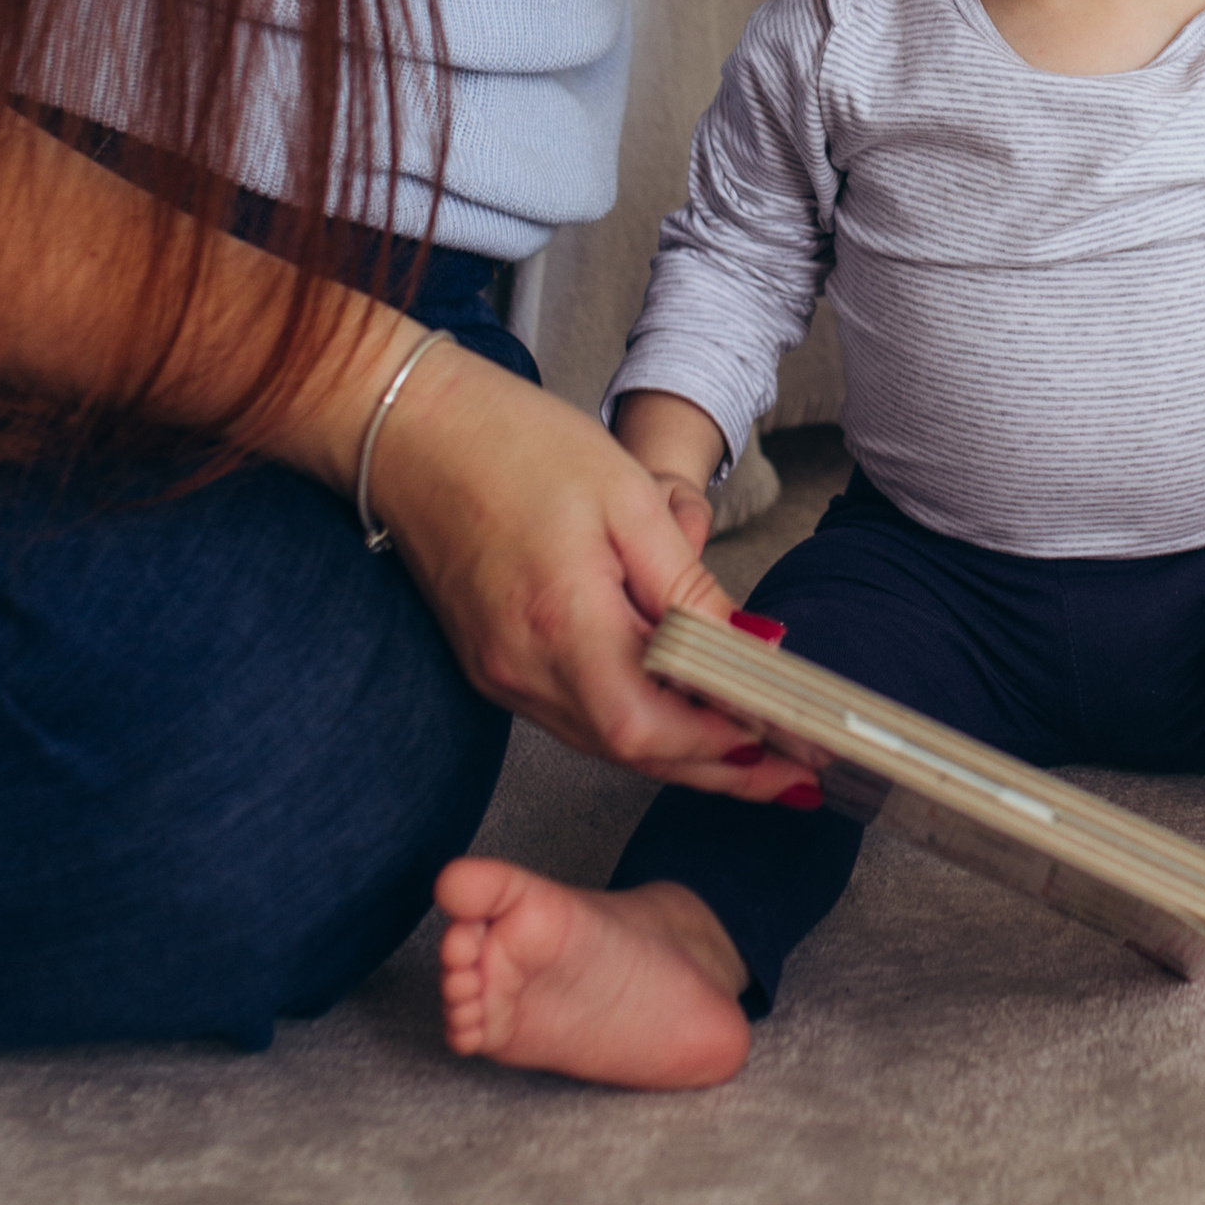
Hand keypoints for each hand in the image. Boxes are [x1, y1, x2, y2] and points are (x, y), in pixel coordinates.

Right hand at [360, 348, 813, 793]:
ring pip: (603, 740)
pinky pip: (572, 715)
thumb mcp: (629, 500)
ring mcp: (499, 673)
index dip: (722, 749)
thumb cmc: (516, 444)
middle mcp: (521, 668)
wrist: (414, 430)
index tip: (786, 750)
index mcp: (561, 623)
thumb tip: (752, 648)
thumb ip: (689, 587)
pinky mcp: (490, 664)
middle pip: (632, 750)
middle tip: (790, 774)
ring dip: (678, 750)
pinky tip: (676, 706)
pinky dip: (632, 721)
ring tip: (752, 745)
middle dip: (717, 768)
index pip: (651, 728)